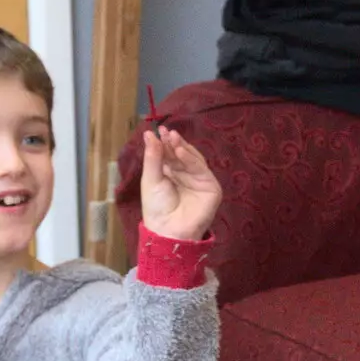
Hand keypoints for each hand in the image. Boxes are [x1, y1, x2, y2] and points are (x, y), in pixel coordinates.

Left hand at [140, 126, 220, 242]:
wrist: (168, 230)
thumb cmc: (156, 207)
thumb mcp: (151, 179)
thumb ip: (153, 157)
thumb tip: (149, 134)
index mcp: (172, 174)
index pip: (170, 154)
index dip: (165, 143)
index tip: (159, 130)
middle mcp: (187, 175)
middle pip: (182, 154)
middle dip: (174, 143)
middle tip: (166, 131)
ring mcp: (200, 180)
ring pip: (193, 159)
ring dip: (183, 148)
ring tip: (172, 138)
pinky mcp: (211, 187)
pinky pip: (201, 169)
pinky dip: (191, 159)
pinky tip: (180, 151)